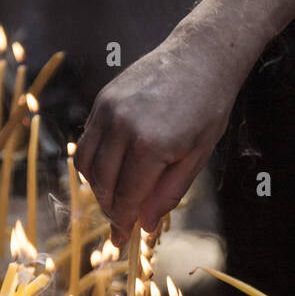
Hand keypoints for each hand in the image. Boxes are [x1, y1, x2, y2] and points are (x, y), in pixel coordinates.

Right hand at [75, 24, 237, 240]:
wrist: (200, 55)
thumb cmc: (207, 107)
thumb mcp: (197, 157)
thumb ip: (168, 192)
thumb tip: (145, 225)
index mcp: (150, 145)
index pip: (125, 197)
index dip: (122, 222)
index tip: (121, 240)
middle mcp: (122, 126)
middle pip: (102, 184)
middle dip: (109, 208)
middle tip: (121, 222)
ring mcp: (107, 110)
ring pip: (87, 163)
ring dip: (97, 187)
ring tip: (116, 197)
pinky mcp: (102, 99)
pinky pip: (87, 141)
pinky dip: (94, 162)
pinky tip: (112, 170)